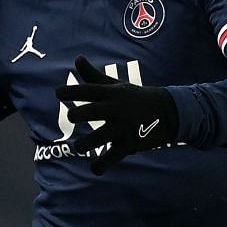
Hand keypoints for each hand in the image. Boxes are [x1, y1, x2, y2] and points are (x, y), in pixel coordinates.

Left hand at [54, 56, 180, 173]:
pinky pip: (111, 158)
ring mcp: (122, 128)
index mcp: (111, 94)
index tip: (58, 93)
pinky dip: (101, 166)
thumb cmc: (134, 98)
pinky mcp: (128, 145)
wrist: (168, 112)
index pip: (88, 90)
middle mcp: (116, 109)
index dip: (72, 92)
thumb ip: (93, 76)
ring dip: (85, 144)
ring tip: (79, 146)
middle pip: (93, 111)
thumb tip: (77, 58)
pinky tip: (95, 168)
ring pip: (99, 139)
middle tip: (72, 117)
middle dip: (78, 115)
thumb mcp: (115, 85)